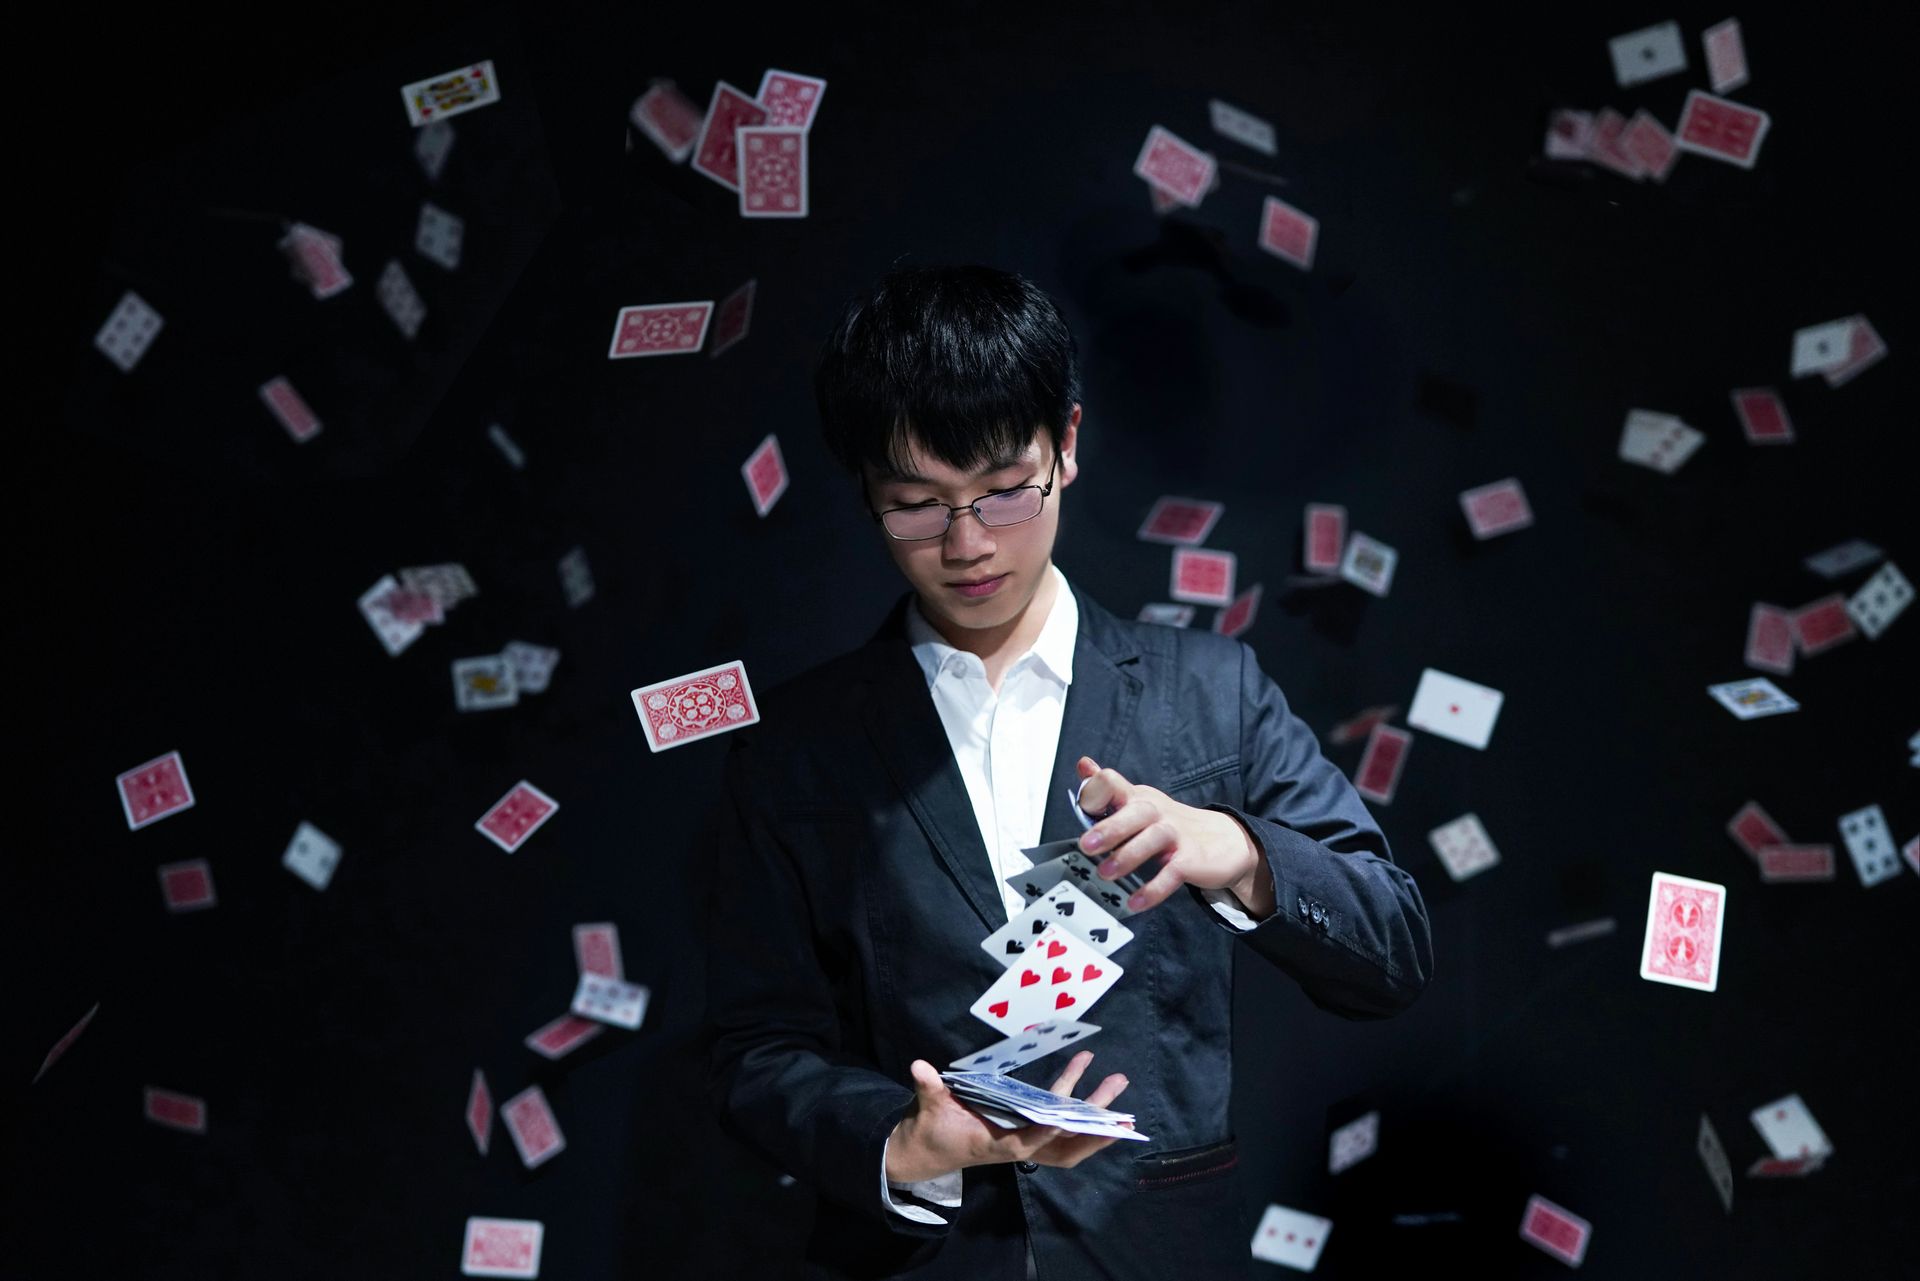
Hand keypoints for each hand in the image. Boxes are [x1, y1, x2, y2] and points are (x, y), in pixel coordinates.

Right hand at [886, 1052, 1132, 1182]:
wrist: (929, 1151)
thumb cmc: (931, 1130)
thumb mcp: (928, 1109)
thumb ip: (928, 1088)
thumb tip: (918, 1066)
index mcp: (996, 1145)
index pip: (1025, 1143)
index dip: (1043, 1135)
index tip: (1062, 1122)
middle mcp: (1019, 1145)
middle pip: (1065, 1147)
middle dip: (1093, 1133)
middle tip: (1122, 1116)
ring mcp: (1027, 1137)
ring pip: (1070, 1134)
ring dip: (1095, 1114)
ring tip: (1118, 1083)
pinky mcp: (1027, 1125)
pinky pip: (1061, 1117)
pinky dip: (1077, 1099)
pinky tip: (1088, 1067)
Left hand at [1072, 756, 1268, 913]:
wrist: (1224, 840)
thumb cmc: (1170, 824)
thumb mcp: (1138, 803)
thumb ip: (1109, 791)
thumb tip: (1083, 764)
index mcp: (1138, 797)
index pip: (1113, 783)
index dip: (1095, 793)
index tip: (1083, 809)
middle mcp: (1156, 811)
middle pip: (1135, 811)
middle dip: (1110, 827)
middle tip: (1086, 845)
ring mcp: (1176, 834)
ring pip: (1153, 839)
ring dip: (1128, 856)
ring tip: (1106, 873)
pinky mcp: (1191, 859)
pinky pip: (1172, 873)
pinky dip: (1153, 889)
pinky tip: (1136, 901)